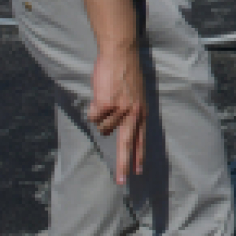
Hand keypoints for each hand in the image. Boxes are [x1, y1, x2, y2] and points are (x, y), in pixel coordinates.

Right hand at [89, 47, 146, 184]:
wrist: (120, 54)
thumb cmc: (124, 72)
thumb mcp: (134, 94)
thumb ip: (129, 112)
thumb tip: (115, 130)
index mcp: (142, 111)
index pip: (141, 139)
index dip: (138, 156)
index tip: (138, 172)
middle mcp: (134, 113)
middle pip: (127, 145)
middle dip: (124, 165)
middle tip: (122, 181)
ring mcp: (120, 110)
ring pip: (102, 127)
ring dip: (100, 115)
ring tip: (106, 98)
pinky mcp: (106, 105)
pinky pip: (93, 116)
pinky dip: (93, 106)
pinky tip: (100, 94)